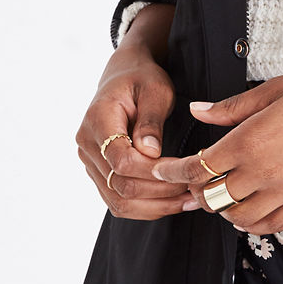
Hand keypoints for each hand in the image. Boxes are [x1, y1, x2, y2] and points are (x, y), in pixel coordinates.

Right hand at [76, 10, 180, 219]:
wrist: (124, 76)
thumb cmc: (142, 79)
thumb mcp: (155, 90)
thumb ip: (151, 120)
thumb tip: (151, 153)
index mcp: (97, 120)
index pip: (120, 160)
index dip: (153, 171)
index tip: (184, 169)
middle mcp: (87, 145)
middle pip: (119, 186)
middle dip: (160, 192)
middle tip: (195, 189)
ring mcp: (90, 161)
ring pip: (118, 201)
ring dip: (155, 207)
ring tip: (190, 202)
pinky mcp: (99, 172)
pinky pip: (118, 201)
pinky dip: (146, 207)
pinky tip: (173, 202)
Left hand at [150, 63, 282, 235]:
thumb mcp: (272, 90)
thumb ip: (230, 108)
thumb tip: (196, 110)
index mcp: (249, 142)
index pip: (196, 167)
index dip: (172, 171)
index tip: (160, 169)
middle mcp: (263, 173)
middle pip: (212, 196)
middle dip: (193, 190)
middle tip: (187, 181)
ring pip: (237, 217)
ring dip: (220, 208)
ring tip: (216, 194)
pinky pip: (269, 225)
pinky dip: (250, 222)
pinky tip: (245, 210)